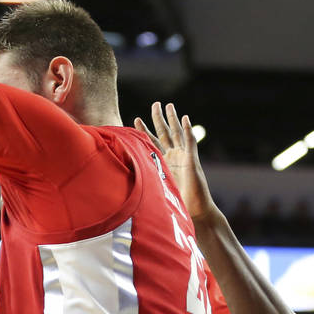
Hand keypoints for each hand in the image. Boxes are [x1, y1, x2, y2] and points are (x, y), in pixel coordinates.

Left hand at [134, 102, 217, 221]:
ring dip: (173, 119)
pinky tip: (185, 119)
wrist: (193, 210)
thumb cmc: (175, 202)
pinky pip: (190, 142)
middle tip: (155, 103)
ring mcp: (184, 156)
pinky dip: (187, 130)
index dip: (144, 130)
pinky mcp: (192, 160)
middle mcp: (174, 156)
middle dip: (159, 118)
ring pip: (178, 133)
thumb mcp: (154, 187)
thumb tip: (121, 182)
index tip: (134, 119)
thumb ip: (143, 180)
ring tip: (169, 105)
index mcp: (164, 161)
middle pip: (165, 132)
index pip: (152, 142)